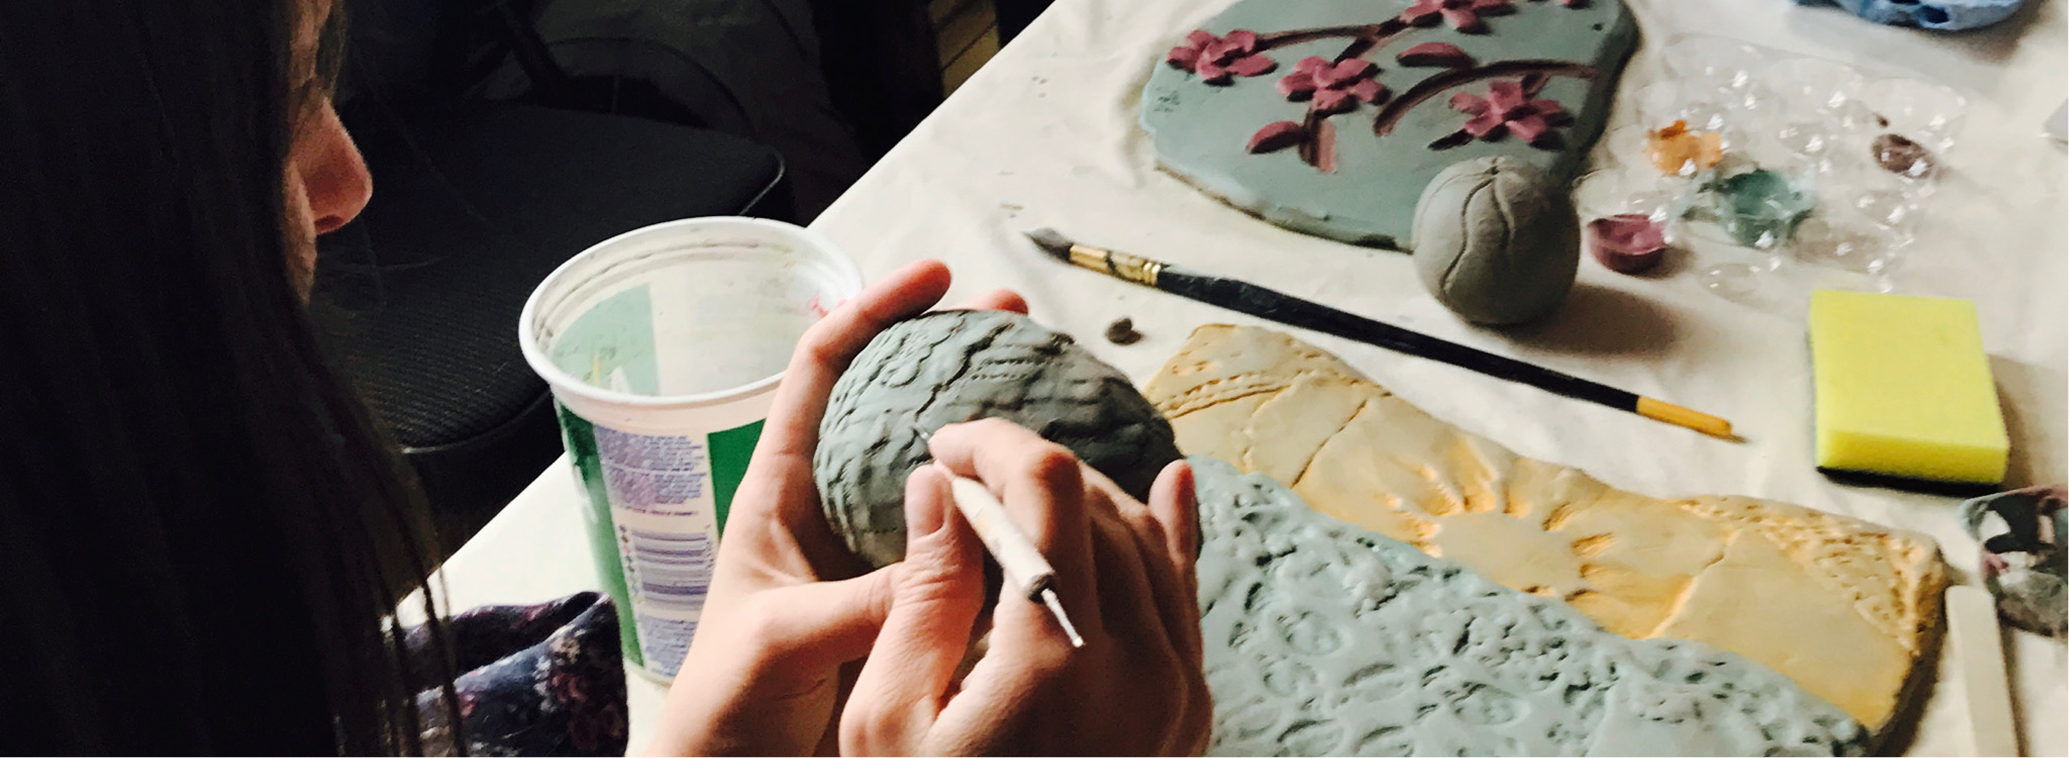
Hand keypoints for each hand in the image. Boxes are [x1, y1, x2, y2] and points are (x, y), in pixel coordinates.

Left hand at [643, 260, 1028, 757]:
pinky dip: (1016, 514)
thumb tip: (944, 563)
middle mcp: (840, 510)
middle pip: (900, 402)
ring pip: (947, 471)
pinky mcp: (919, 603)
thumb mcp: (779, 643)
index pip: (824, 372)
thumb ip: (854, 602)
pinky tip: (1063, 496)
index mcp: (785, 493)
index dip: (874, 313)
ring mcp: (882, 554)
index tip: (936, 277)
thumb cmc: (726, 707)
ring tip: (1061, 387)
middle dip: (959, 350)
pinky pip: (975, 545)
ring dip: (997, 426)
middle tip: (1022, 318)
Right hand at [840, 419, 1210, 757]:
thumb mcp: (889, 721)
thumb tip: (938, 489)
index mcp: (1056, 660)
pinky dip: (1171, 537)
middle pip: (1098, 507)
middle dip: (1028, 471)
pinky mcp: (1189, 714)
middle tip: (966, 475)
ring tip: (1020, 493)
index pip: (1046, 491)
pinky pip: (1185, 599)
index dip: (994, 445)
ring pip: (1147, 543)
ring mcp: (1176, 693)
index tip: (944, 446)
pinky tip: (1173, 485)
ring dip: (1084, 500)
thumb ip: (921, 595)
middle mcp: (1137, 666)